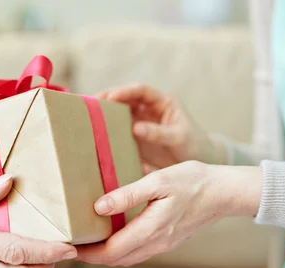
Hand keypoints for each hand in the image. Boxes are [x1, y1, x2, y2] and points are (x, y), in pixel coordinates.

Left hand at [76, 162, 261, 266]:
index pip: (111, 252)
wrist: (225, 192)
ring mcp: (162, 244)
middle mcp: (155, 243)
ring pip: (127, 258)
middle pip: (116, 260)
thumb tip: (98, 208)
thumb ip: (127, 195)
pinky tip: (112, 236)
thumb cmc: (194, 181)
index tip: (68, 247)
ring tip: (87, 243)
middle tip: (71, 246)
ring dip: (105, 255)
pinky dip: (120, 250)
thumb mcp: (158, 181)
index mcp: (151, 230)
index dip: (87, 253)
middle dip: (92, 257)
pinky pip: (137, 252)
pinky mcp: (167, 240)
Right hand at [97, 84, 224, 170]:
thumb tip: (136, 128)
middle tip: (90, 104)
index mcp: (162, 102)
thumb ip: (159, 133)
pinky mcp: (135, 137)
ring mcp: (140, 122)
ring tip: (86, 118)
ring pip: (119, 113)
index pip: (140, 91)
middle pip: (124, 98)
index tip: (110, 97)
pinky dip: (108, 132)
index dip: (124, 91)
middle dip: (107, 98)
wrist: (198, 160)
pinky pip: (119, 131)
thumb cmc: (192, 144)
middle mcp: (148, 109)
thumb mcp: (178, 137)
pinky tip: (95, 136)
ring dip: (104, 114)